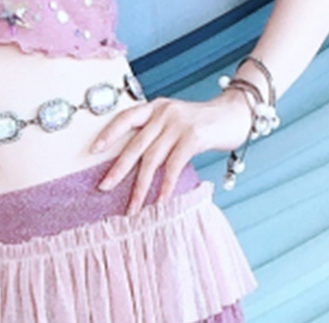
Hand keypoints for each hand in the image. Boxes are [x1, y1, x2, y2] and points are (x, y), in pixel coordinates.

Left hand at [91, 88, 252, 212]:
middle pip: (135, 145)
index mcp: (155, 107)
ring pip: (152, 159)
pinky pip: (173, 166)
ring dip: (140, 187)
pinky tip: (158, 202)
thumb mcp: (174, 122)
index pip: (126, 118)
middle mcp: (164, 112)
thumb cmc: (202, 124)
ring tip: (132, 208)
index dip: (109, 134)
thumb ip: (156, 134)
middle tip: (104, 188)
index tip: (93, 150)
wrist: (235, 114)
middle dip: (118, 169)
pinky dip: (165, 186)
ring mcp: (178, 124)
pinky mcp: (193, 137)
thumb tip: (132, 163)